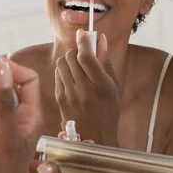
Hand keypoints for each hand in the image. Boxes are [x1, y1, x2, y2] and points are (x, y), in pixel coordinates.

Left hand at [55, 29, 121, 146]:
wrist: (95, 139)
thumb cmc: (109, 112)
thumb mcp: (115, 88)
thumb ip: (106, 62)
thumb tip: (101, 40)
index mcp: (101, 86)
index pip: (86, 57)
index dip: (83, 41)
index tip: (83, 33)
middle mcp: (83, 90)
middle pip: (71, 57)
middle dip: (77, 51)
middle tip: (84, 54)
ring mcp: (69, 95)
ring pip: (61, 63)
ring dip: (69, 59)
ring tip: (77, 66)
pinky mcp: (59, 98)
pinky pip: (57, 74)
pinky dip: (63, 70)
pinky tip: (72, 77)